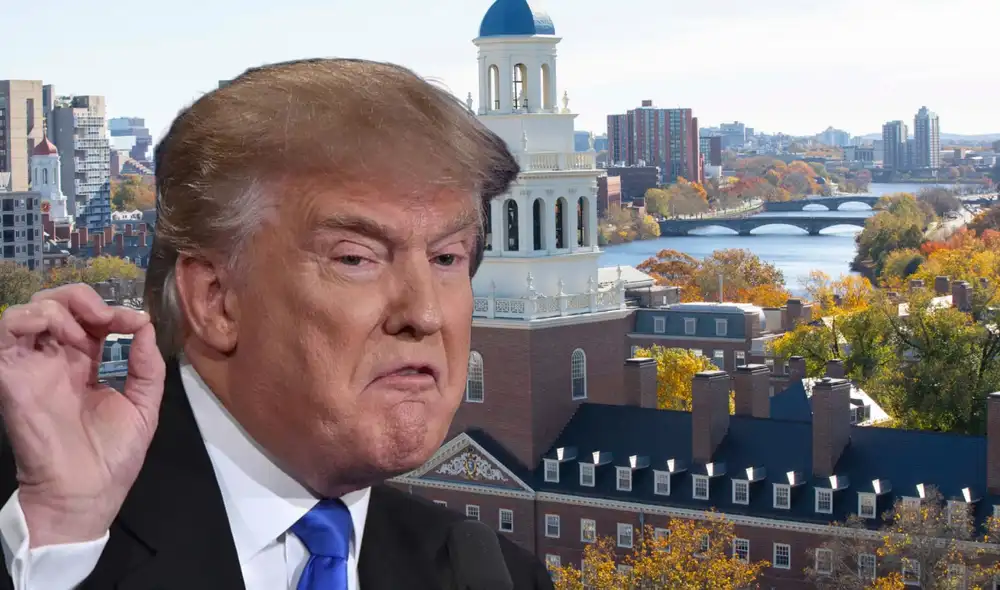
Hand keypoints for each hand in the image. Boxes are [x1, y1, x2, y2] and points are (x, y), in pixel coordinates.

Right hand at [0, 284, 165, 546]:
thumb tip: (144, 325)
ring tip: (83, 334)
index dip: (113, 310)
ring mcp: (33, 366)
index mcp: (87, 365)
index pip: (90, 318)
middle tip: (105, 319)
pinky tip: (62, 335)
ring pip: (30, 310)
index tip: (135, 322)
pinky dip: (30, 316)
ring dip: (60, 308)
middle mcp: (57, 360)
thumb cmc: (113, 456)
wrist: (86, 494)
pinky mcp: (12, 377)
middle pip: (56, 305)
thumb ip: (147, 365)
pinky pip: (5, 331)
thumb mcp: (144, 405)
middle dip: (82, 298)